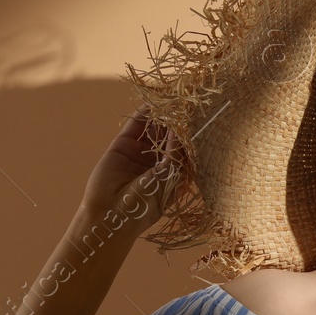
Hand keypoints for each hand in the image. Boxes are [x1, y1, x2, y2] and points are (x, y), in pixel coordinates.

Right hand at [81, 103, 182, 230]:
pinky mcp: (123, 145)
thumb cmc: (145, 203)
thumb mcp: (168, 177)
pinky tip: (153, 103)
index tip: (203, 119)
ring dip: (162, 115)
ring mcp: (140, 152)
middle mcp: (157, 162)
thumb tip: (183, 129)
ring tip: (173, 100)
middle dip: (178, 122)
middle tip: (189, 104)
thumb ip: (175, 152)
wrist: (111, 214)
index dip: (192, 135)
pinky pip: (135, 125)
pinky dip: (143, 113)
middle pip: (170, 136)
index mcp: (173, 174)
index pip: (185, 149)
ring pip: (153, 128)